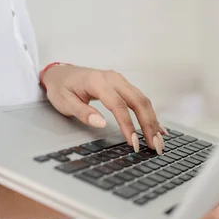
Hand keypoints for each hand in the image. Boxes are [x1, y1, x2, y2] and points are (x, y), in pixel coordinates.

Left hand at [42, 65, 166, 153]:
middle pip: (138, 101)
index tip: (133, 143)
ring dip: (152, 121)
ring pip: (142, 100)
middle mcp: (113, 78)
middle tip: (154, 145)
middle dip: (149, 125)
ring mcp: (120, 81)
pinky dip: (150, 114)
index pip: (118, 105)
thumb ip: (83, 112)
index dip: (128, 125)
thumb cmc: (61, 88)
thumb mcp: (64, 102)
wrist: (60, 73)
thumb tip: (101, 123)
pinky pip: (140, 99)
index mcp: (98, 82)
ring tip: (158, 141)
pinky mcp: (123, 85)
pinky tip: (158, 128)